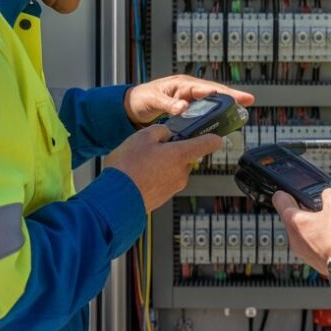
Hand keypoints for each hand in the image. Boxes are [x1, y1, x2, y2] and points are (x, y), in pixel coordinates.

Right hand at [105, 125, 221, 211]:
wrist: (117, 198)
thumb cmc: (129, 167)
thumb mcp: (143, 136)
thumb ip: (161, 131)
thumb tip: (167, 134)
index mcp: (181, 155)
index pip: (209, 143)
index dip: (212, 137)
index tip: (213, 135)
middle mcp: (182, 173)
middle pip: (186, 156)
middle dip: (174, 150)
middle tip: (154, 147)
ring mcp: (174, 187)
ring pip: (174, 169)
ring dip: (163, 164)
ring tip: (141, 162)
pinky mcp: (164, 197)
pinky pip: (164, 181)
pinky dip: (156, 176)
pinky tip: (140, 173)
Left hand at [123, 75, 254, 126]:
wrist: (133, 105)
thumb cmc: (141, 98)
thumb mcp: (153, 100)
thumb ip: (168, 105)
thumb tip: (183, 108)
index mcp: (182, 84)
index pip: (206, 88)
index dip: (222, 92)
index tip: (236, 97)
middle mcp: (188, 88)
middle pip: (214, 92)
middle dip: (232, 96)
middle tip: (249, 101)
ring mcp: (189, 97)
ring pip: (212, 100)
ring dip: (227, 104)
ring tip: (243, 109)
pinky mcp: (188, 106)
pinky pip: (205, 108)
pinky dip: (216, 112)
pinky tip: (225, 119)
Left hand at [272, 189, 330, 273]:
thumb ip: (329, 194)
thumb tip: (329, 195)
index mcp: (295, 222)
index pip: (280, 200)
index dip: (286, 192)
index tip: (289, 191)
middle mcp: (295, 239)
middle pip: (295, 217)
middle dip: (308, 210)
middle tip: (322, 206)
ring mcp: (304, 252)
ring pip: (306, 232)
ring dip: (317, 225)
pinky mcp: (315, 261)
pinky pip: (315, 245)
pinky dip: (324, 239)